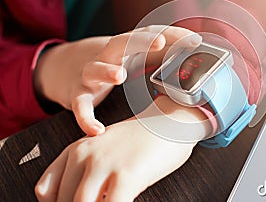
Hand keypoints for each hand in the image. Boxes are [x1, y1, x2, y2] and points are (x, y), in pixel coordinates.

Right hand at [34, 25, 201, 135]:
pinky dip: (85, 118)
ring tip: (120, 76)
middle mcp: (109, 55)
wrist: (70, 67)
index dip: (171, 34)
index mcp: (127, 45)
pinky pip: (79, 105)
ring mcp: (91, 73)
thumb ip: (164, 53)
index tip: (194, 40)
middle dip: (141, 41)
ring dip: (106, 70)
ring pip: (95, 69)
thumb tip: (197, 51)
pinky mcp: (77, 92)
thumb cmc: (114, 61)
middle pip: (122, 42)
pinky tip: (97, 131)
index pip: (149, 34)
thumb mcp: (137, 53)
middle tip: (160, 42)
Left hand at [35, 95, 209, 201]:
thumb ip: (85, 172)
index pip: (45, 190)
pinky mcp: (126, 175)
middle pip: (65, 201)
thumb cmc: (140, 140)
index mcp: (75, 150)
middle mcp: (84, 156)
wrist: (170, 121)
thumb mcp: (103, 148)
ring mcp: (104, 164)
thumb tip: (80, 198)